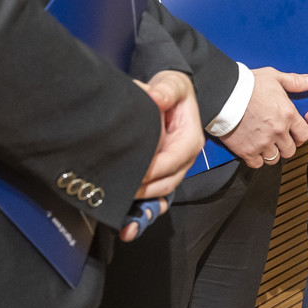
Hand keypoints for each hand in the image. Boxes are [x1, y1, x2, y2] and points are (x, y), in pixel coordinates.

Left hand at [124, 70, 203, 239]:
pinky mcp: (164, 172)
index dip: (151, 169)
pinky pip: (157, 194)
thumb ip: (165, 90)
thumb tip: (154, 97)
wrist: (173, 95)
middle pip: (167, 182)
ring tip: (118, 206)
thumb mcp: (172, 84)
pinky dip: (144, 208)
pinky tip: (127, 223)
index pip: (172, 160)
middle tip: (117, 191)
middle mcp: (185, 158)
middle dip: (144, 190)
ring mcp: (176, 168)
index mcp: (190, 140)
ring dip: (142, 202)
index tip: (130, 172)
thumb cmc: (173, 91)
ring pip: (162, 192)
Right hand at [220, 67, 307, 168]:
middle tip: (276, 138)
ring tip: (264, 143)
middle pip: (290, 150)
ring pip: (275, 159)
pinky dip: (256, 159)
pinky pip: (258, 164)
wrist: (223, 94)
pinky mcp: (247, 151)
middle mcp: (278, 131)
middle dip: (285, 145)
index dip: (299, 135)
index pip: (304, 135)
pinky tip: (252, 149)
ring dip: (271, 153)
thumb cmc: (248, 84)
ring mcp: (262, 143)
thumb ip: (295, 82)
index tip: (292, 133)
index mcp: (287, 115)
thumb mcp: (274, 77)